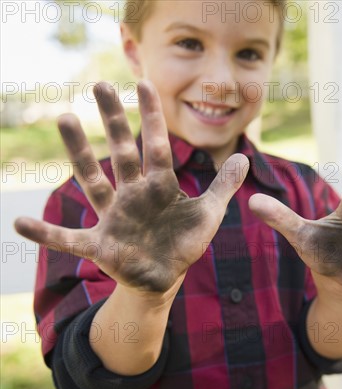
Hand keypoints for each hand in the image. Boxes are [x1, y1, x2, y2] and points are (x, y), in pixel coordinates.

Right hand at [14, 81, 248, 292]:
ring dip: (79, 152)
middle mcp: (133, 195)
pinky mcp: (100, 244)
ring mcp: (114, 217)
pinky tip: (19, 223)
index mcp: (160, 187)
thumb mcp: (209, 213)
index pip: (157, 146)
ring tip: (65, 119)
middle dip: (113, 121)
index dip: (151, 117)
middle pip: (121, 153)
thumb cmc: (185, 242)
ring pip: (93, 180)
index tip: (144, 84)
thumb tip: (244, 157)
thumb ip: (223, 186)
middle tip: (99, 85)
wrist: (166, 276)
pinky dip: (45, 234)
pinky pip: (66, 239)